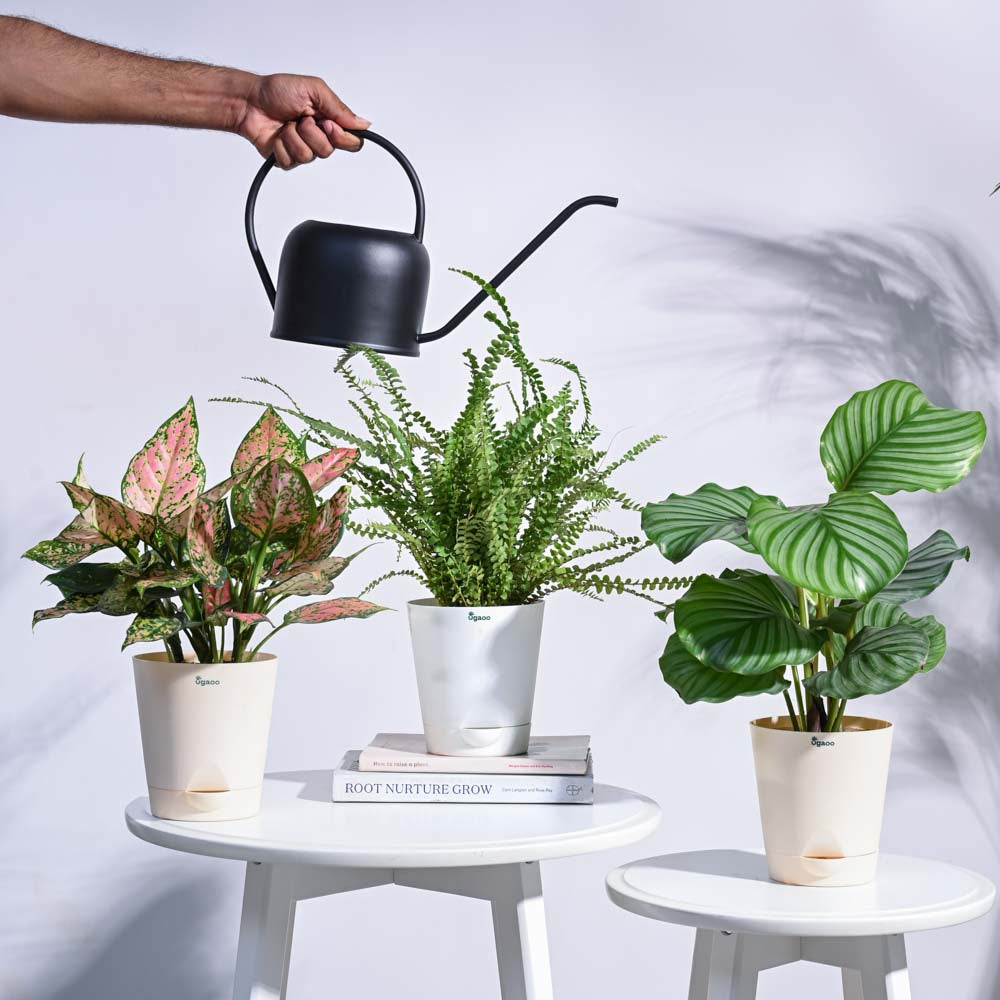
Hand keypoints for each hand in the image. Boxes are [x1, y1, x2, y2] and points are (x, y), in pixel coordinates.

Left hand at [236, 73, 369, 168]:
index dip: (343, 137)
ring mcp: (303, 149)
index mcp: (329, 121)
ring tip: (286, 124)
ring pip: (309, 156)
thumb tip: (363, 123)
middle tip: (302, 119)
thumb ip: (339, 108)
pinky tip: (277, 135)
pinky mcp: (287, 159)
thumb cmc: (277, 91)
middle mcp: (318, 137)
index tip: (328, 124)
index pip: (352, 141)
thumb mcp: (314, 89)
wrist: (249, 102)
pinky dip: (282, 145)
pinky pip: (291, 161)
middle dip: (313, 133)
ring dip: (294, 137)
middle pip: (330, 151)